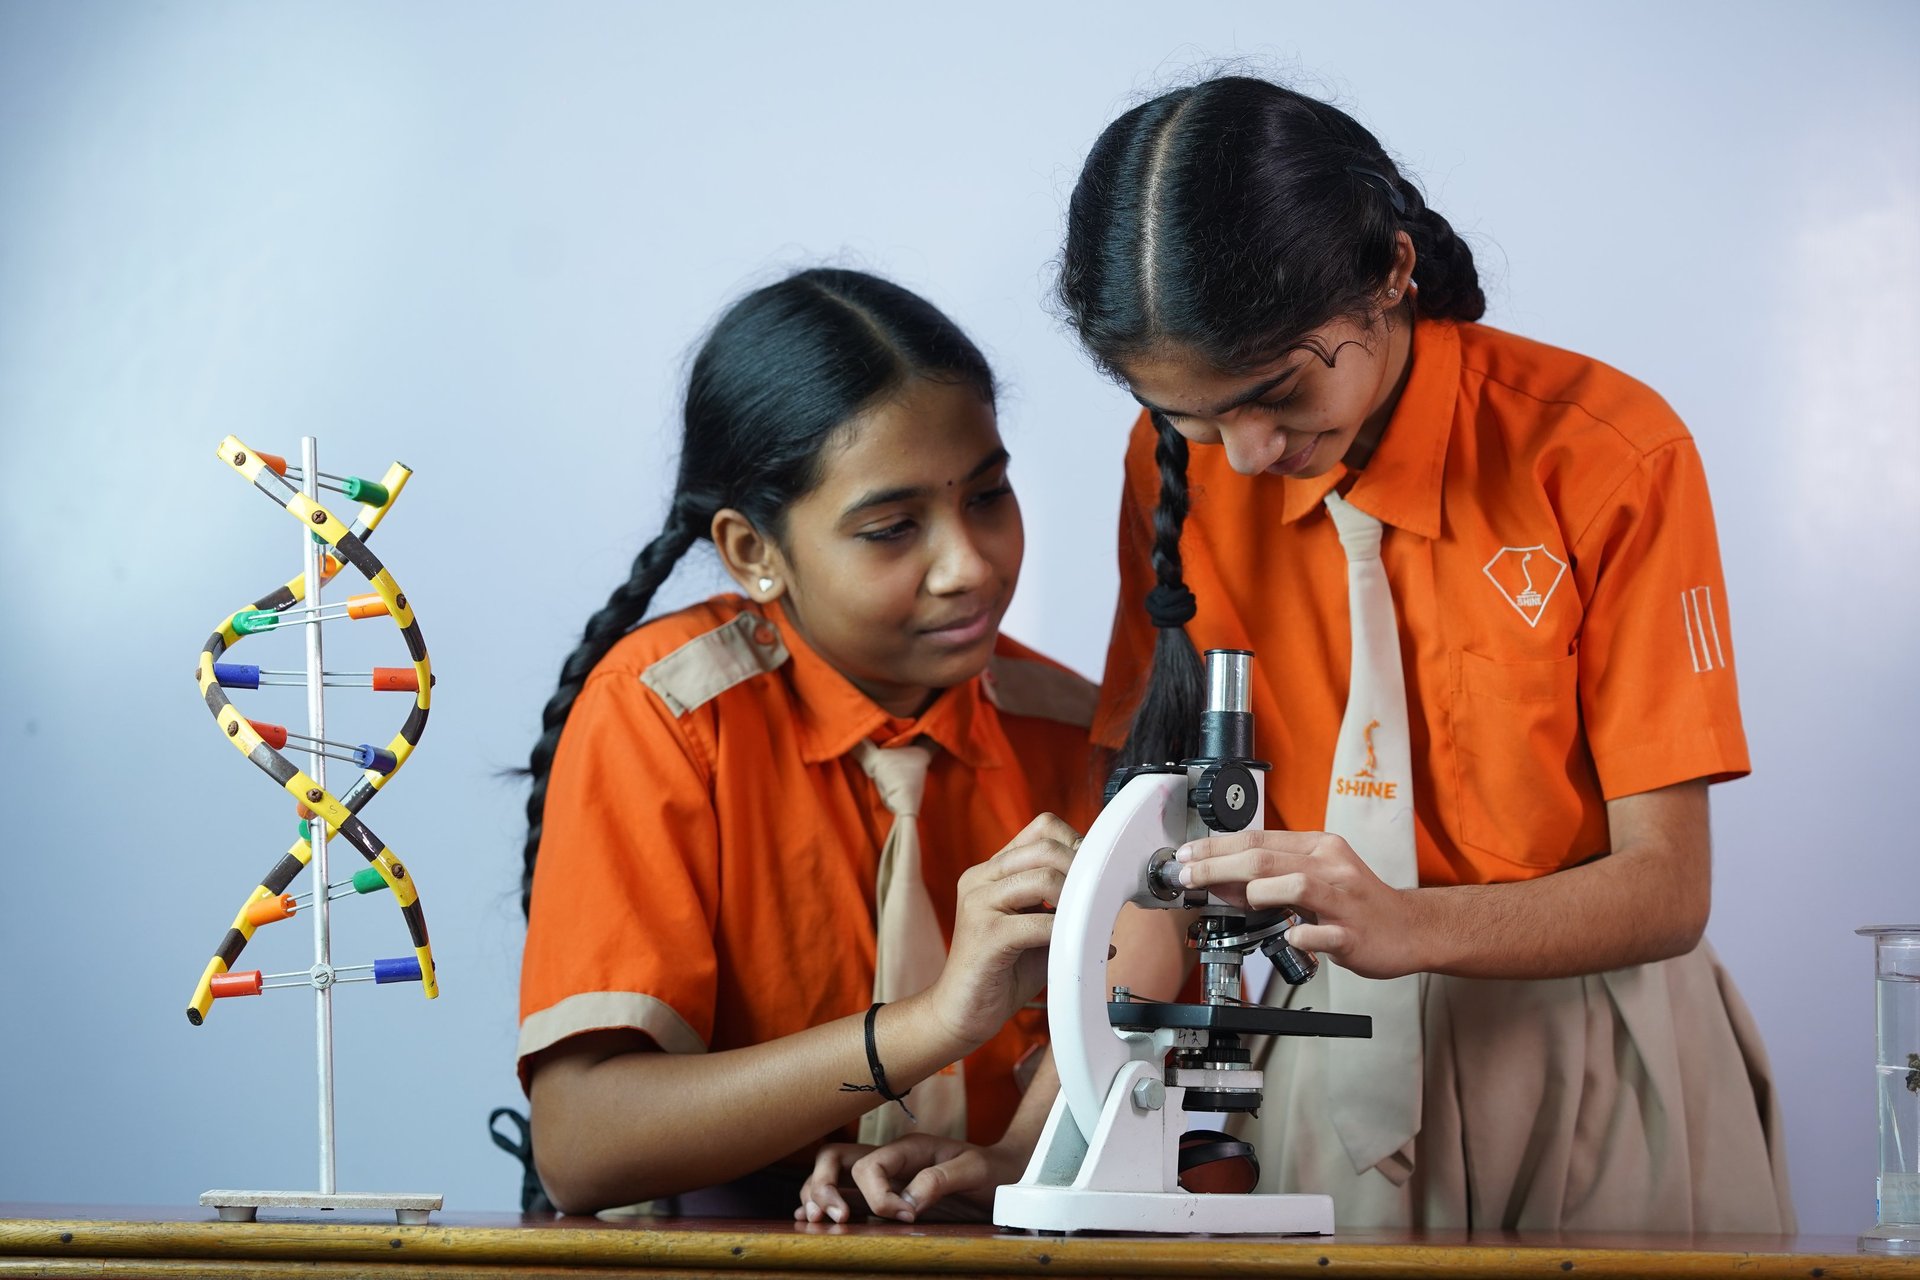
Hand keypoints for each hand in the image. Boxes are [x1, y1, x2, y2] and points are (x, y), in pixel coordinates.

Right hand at [797, 1134, 1021, 1223]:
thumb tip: (908, 1201)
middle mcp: (888, 1159)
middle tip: (836, 1218)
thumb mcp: (974, 1171)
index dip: (876, 1196)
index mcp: (907, 1148)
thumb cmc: (991, 1170)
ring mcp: (883, 1176)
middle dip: (823, 1187)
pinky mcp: (884, 1194)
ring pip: (831, 1175)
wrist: (1004, 1175)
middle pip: (834, 1159)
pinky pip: (842, 1193)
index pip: (869, 1166)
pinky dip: (824, 1204)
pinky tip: (814, 1220)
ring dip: (817, 1195)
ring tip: (816, 1220)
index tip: (903, 1217)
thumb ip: (940, 1179)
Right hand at [926, 813, 1079, 1045]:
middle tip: (1098, 900)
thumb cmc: (1001, 972)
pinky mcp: (985, 934)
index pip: (1041, 828)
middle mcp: (980, 879)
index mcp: (991, 871)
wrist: (960, 1012)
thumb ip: (1064, 909)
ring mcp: (978, 903)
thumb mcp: (1037, 931)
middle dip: (1081, 872)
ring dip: (1076, 902)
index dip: (1076, 844)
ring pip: (1043, 879)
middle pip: (1045, 847)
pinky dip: (1065, 934)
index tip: (1094, 874)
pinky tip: (1074, 948)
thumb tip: (1110, 901)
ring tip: (1086, 923)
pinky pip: (1039, 923)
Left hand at [1177, 829, 1420, 978]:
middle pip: (1265, 858)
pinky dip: (1299, 936)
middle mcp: (1331, 867)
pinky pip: (1321, 933)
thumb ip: (1268, 878)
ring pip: (1294, 885)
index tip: (1186, 856)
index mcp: (1319, 847)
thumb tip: (1218, 881)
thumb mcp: (1314, 878)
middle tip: (1188, 876)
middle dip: (1217, 866)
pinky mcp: (1353, 933)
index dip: (1216, 847)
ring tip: (1240, 903)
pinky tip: (1289, 938)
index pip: (1258, 838)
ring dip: (1257, 894)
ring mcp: (1344, 900)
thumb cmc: (1356, 902)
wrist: (1408, 928)